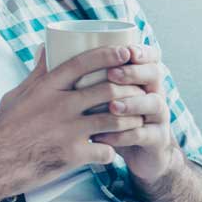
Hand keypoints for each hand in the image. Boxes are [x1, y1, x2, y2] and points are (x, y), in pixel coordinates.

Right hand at [0, 43, 147, 197]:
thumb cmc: (4, 129)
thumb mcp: (18, 94)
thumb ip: (38, 73)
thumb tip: (46, 46)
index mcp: (47, 87)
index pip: (83, 62)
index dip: (108, 54)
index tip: (126, 52)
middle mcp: (60, 105)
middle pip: (107, 89)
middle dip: (130, 87)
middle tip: (140, 89)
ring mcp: (68, 130)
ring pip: (115, 120)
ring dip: (130, 119)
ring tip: (137, 120)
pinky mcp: (73, 155)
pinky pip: (106, 151)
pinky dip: (113, 152)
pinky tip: (113, 151)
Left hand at [89, 44, 178, 182]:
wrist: (138, 153)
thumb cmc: (110, 117)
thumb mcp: (100, 94)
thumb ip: (78, 73)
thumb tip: (43, 48)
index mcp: (142, 76)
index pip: (151, 56)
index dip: (142, 51)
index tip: (126, 50)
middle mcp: (154, 92)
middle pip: (155, 74)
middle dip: (134, 73)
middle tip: (112, 74)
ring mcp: (158, 116)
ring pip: (153, 104)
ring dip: (132, 104)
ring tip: (112, 106)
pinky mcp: (156, 139)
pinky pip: (143, 135)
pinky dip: (125, 135)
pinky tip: (105, 137)